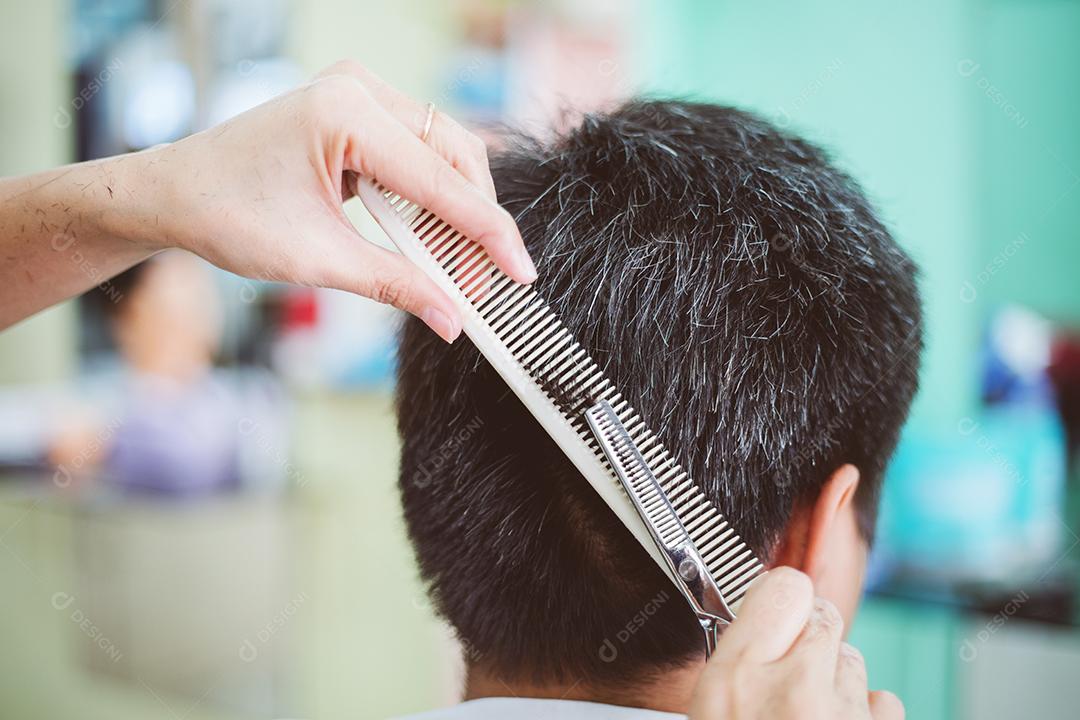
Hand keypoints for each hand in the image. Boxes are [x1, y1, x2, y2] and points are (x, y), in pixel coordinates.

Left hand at [0, 60, 536, 336]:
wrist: (174, 194)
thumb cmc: (227, 214)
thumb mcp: (318, 259)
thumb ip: (396, 285)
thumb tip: (453, 318)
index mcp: (346, 113)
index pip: (442, 180)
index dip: (488, 232)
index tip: (522, 274)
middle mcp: (359, 89)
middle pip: (456, 156)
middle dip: (475, 222)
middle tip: (484, 283)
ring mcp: (359, 94)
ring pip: (444, 151)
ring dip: (457, 209)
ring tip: (460, 268)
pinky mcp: (357, 111)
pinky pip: (419, 151)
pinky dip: (433, 195)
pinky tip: (433, 236)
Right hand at [688, 568, 902, 719]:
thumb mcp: (704, 710)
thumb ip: (730, 664)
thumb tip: (755, 623)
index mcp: (736, 681)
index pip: (784, 587)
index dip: (779, 598)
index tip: (772, 613)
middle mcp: (796, 692)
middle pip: (824, 618)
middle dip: (807, 640)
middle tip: (781, 678)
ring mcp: (845, 717)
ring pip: (852, 661)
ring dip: (834, 681)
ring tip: (804, 713)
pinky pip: (885, 701)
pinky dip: (866, 713)